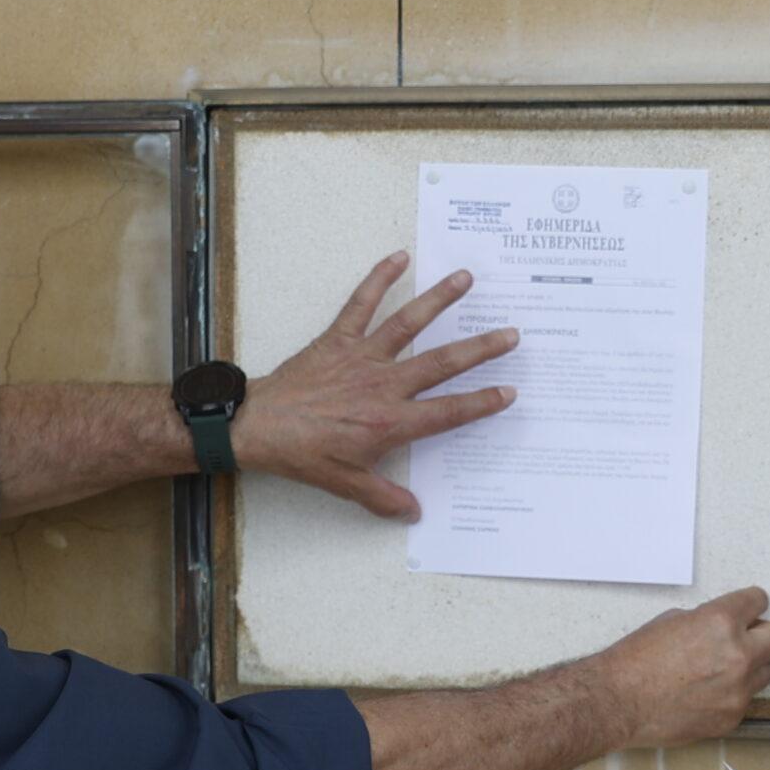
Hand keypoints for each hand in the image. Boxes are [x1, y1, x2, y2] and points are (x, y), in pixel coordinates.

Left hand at [235, 252, 518, 518]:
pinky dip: (379, 279)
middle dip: (479, 349)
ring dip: (439, 300)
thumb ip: (384, 498)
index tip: (508, 392)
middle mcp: (383, 385)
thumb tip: (414, 512)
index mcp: (390, 422)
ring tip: (466, 279)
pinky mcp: (337, 340)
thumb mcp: (346, 484)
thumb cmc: (302, 454)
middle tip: (510, 334)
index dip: (481, 403)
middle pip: (441, 362)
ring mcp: (362, 358)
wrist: (258, 427)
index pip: (448, 412)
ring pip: (408, 324)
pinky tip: (398, 258)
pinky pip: (361, 304)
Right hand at [591, 587, 769, 748]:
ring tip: (720, 670)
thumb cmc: (635, 661)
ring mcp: (738, 690)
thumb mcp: (672, 621)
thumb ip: (708, 621)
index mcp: (721, 622)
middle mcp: (737, 654)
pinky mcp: (732, 717)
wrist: (618, 702)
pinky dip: (732, 694)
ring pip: (767, 672)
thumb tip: (726, 628)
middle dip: (764, 635)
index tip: (751, 609)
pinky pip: (746, 699)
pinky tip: (706, 693)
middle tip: (748, 638)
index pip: (759, 601)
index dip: (752, 604)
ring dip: (751, 666)